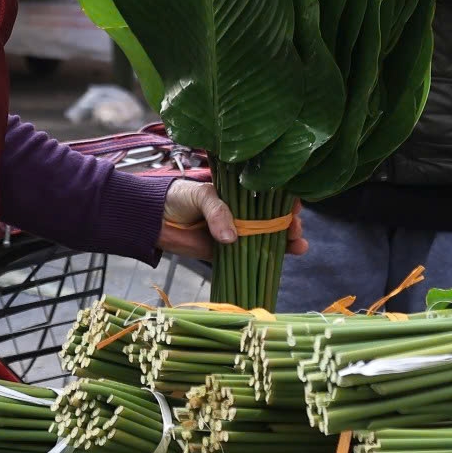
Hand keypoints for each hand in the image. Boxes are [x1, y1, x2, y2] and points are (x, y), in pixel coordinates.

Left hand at [157, 181, 307, 259]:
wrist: (153, 219)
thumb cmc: (178, 197)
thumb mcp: (201, 195)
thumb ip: (217, 212)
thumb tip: (231, 238)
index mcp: (238, 193)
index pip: (269, 194)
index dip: (285, 199)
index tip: (295, 205)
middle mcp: (242, 213)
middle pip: (274, 218)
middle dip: (289, 223)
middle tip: (295, 229)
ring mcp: (236, 233)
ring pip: (268, 238)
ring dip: (287, 241)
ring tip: (298, 245)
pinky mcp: (226, 252)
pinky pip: (251, 256)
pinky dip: (268, 259)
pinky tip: (286, 257)